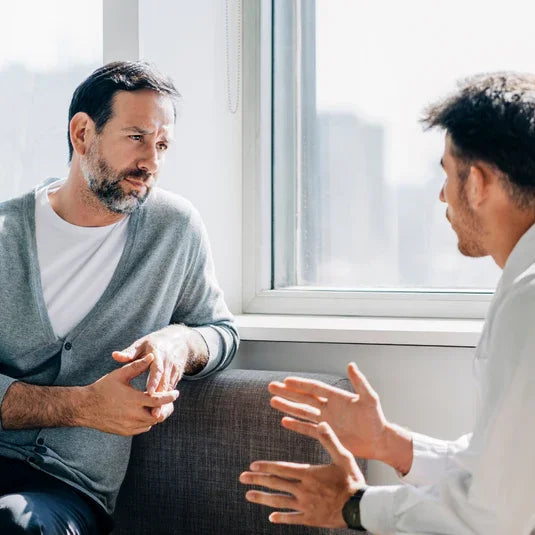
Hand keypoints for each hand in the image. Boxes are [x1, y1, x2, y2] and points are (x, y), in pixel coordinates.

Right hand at [82, 354, 178, 435]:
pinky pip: (143, 428)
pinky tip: (146, 412)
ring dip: (157, 414)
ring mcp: (129, 426)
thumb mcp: (120, 374)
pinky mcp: (125, 432)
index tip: (176, 392)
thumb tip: (152, 356)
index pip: (159, 401)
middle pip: (159, 415)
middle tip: (169, 400)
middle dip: (166, 408)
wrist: (84, 407)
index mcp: (134, 400)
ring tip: (159, 405)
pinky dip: (147, 421)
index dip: (170, 397)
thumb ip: (137, 366)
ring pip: (152, 423)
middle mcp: (133, 415)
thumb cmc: (103, 388)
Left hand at [112, 326, 195, 421]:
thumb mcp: (141, 345)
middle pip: (165, 383)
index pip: (157, 369)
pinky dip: (167, 401)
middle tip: (154, 414)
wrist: (177, 341)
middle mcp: (169, 364)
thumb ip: (129, 353)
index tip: (149, 392)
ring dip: (165, 403)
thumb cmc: (153, 343)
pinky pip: (171, 390)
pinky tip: (160, 412)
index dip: (154, 381)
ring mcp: (175, 371)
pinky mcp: (177, 377)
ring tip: (157, 417)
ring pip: (170, 389)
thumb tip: (115, 356)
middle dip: (161, 399)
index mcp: (159, 354)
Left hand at [240, 422, 364, 527]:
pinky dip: (281, 518)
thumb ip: (330, 440)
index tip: (253, 465)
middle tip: (242, 478)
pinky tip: (271, 518)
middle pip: (276, 484)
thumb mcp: (343, 456)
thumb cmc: (352, 480)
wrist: (361, 508)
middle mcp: (303, 490)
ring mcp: (306, 506)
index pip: (282, 469)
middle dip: (257, 480)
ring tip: (248, 495)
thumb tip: (321, 422)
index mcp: (308, 474)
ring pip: (279, 501)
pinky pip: (292, 518)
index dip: (266, 467)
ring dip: (262, 498)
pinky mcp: (311, 518)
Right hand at [268, 362, 388, 460]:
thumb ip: (359, 382)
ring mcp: (326, 421)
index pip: (314, 388)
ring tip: (272, 401)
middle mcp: (328, 407)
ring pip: (302, 412)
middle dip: (287, 393)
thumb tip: (351, 364)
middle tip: (271, 387)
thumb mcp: (369, 398)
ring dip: (288, 406)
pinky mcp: (326, 435)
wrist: (379, 441)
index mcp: (336, 397)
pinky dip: (296, 425)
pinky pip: (307, 429)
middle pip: (303, 398)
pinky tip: (284, 421)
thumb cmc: (376, 419)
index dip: (300, 384)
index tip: (286, 380)